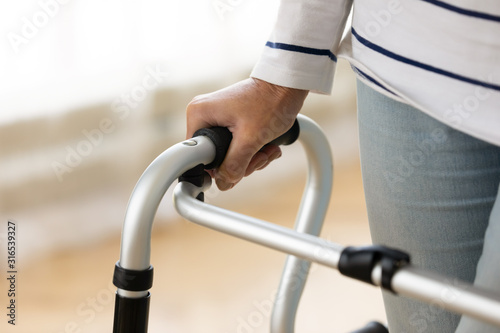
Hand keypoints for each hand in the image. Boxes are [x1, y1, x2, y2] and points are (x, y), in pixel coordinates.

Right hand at [186, 77, 307, 189]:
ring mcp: (217, 120)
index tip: (237, 168)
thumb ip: (235, 165)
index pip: (196, 157)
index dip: (217, 168)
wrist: (288, 85)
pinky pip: (237, 148)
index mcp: (199, 115)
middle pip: (215, 159)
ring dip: (252, 159)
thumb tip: (224, 184)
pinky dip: (254, 152)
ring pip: (229, 156)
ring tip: (268, 149)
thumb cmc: (270, 102)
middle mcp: (203, 116)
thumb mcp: (251, 139)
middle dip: (242, 163)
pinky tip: (269, 146)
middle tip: (260, 155)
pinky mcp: (230, 123)